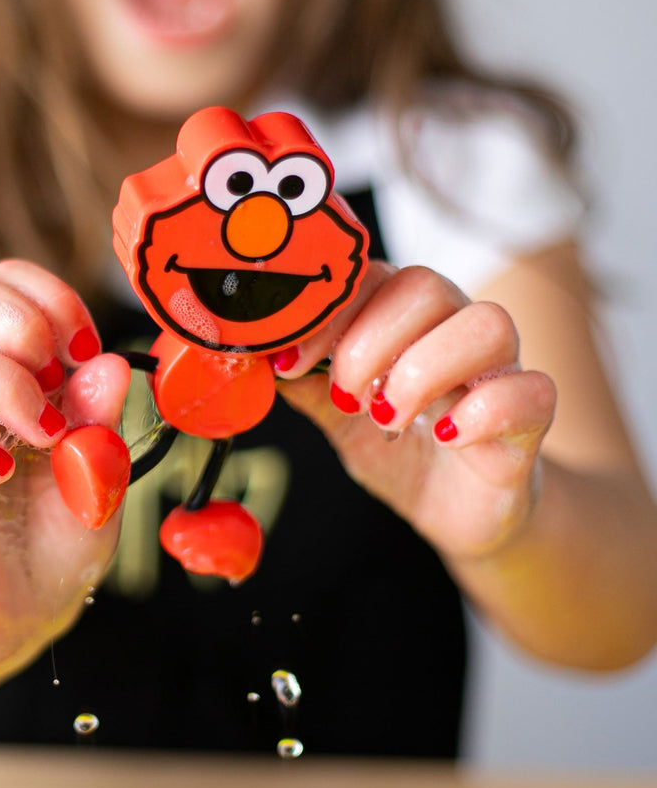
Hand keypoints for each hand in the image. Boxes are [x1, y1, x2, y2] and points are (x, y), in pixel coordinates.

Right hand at [0, 261, 130, 688]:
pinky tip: (0, 474)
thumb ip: (103, 423)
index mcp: (27, 373)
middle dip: (14, 317)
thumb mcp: (101, 482)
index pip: (11, 283)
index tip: (84, 349)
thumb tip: (110, 363)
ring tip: (40, 434)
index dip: (48, 296)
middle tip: (54, 373)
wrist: (16, 618)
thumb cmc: (58, 544)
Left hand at [276, 264, 555, 559]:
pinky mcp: (532, 417)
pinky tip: (445, 435)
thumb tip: (254, 357)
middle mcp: (455, 328)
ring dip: (423, 370)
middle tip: (345, 397)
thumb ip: (304, 384)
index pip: (372, 275)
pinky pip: (532, 390)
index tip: (293, 360)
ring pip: (487, 323)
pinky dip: (483, 411)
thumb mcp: (337, 418)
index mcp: (404, 317)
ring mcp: (500, 369)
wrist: (456, 511)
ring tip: (386, 418)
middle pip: (426, 286)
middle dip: (371, 342)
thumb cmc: (397, 450)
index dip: (329, 312)